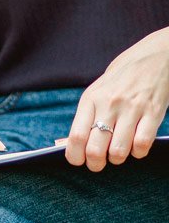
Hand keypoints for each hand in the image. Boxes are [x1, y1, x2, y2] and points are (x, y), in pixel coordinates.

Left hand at [66, 33, 168, 171]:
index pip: (76, 136)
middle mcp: (109, 104)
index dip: (75, 156)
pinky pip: (142, 144)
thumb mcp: (96, 93)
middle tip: (97, 164)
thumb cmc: (119, 81)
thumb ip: (84, 118)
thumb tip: (68, 145)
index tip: (78, 161)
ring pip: (118, 151)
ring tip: (117, 154)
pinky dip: (137, 153)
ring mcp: (132, 108)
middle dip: (95, 164)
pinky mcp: (154, 112)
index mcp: (90, 100)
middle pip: (95, 148)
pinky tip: (135, 147)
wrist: (154, 58)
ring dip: (116, 159)